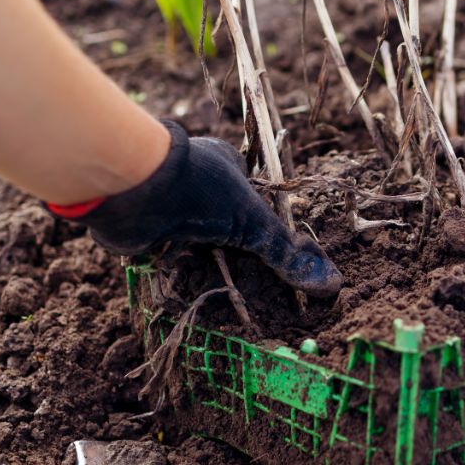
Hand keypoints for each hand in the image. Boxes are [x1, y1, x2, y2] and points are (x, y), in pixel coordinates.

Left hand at [48, 121, 341, 296]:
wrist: (133, 187)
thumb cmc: (198, 190)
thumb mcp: (253, 222)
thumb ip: (286, 254)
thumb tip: (331, 284)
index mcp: (225, 166)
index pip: (253, 203)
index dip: (263, 231)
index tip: (275, 264)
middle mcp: (196, 182)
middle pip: (224, 226)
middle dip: (234, 254)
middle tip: (255, 288)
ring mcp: (169, 204)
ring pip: (195, 242)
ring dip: (205, 266)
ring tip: (227, 298)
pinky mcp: (147, 228)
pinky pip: (169, 256)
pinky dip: (178, 273)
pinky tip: (191, 293)